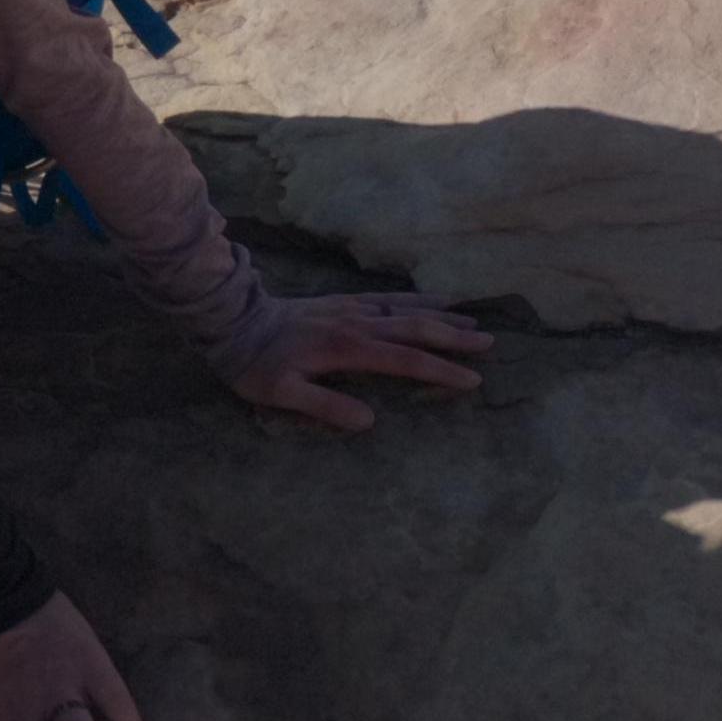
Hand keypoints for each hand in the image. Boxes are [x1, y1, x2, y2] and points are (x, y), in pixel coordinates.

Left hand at [225, 293, 492, 434]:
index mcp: (345, 348)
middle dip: (453, 337)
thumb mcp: (281, 393)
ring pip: (404, 309)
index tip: (473, 379)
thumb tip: (369, 421)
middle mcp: (354, 323)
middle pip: (413, 327)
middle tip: (490, 344)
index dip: (439, 369)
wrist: (231, 320)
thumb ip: (324, 406)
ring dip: (440, 316)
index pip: (403, 359)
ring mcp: (350, 309)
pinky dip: (415, 299)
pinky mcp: (342, 302)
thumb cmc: (255, 364)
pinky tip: (431, 301)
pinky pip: (387, 299)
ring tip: (475, 322)